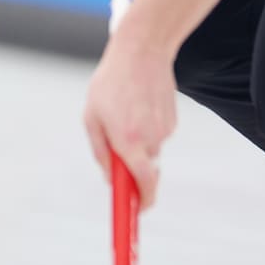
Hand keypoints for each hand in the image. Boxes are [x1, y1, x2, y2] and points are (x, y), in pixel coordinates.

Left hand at [83, 31, 176, 210]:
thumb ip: (101, 152)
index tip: (136, 212)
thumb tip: (111, 178)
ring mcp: (165, 130)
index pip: (142, 184)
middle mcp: (151, 139)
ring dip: (136, 143)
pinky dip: (146, 128)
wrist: (142, 51)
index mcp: (128, 141)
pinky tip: (138, 104)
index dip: (141, 203)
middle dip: (132, 169)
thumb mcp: (92, 117)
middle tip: (116, 148)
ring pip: (150, 151)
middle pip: (145, 171)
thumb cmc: (110, 84)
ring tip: (124, 112)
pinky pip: (157, 135)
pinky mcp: (173, 121)